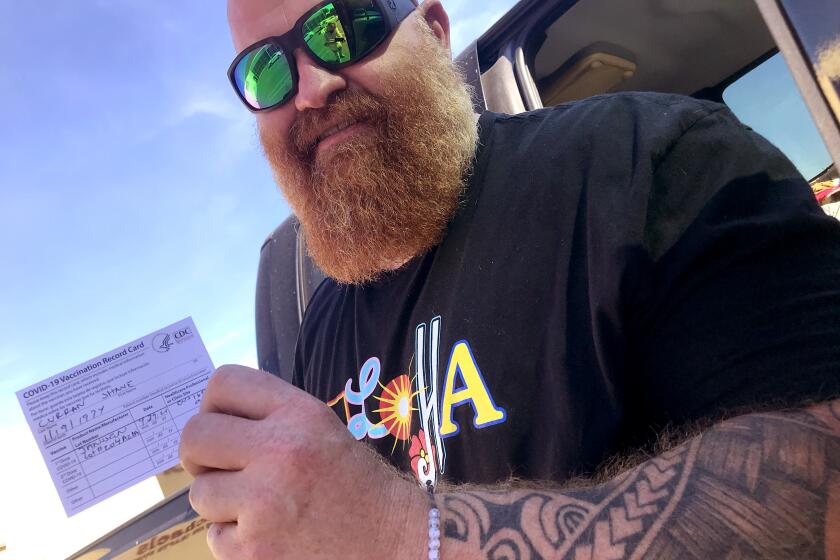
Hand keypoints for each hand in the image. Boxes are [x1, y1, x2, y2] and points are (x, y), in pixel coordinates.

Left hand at [179, 365, 427, 558]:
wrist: (392, 539)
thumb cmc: (355, 483)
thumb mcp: (322, 429)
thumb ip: (271, 416)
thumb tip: (212, 418)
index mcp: (300, 414)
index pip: (223, 383)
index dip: (212, 405)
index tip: (221, 425)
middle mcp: (280, 451)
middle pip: (195, 435)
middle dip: (199, 455)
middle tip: (220, 468)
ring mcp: (264, 503)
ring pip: (200, 493)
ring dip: (221, 503)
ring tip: (261, 507)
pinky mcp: (253, 550)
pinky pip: (214, 537)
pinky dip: (235, 539)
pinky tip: (271, 534)